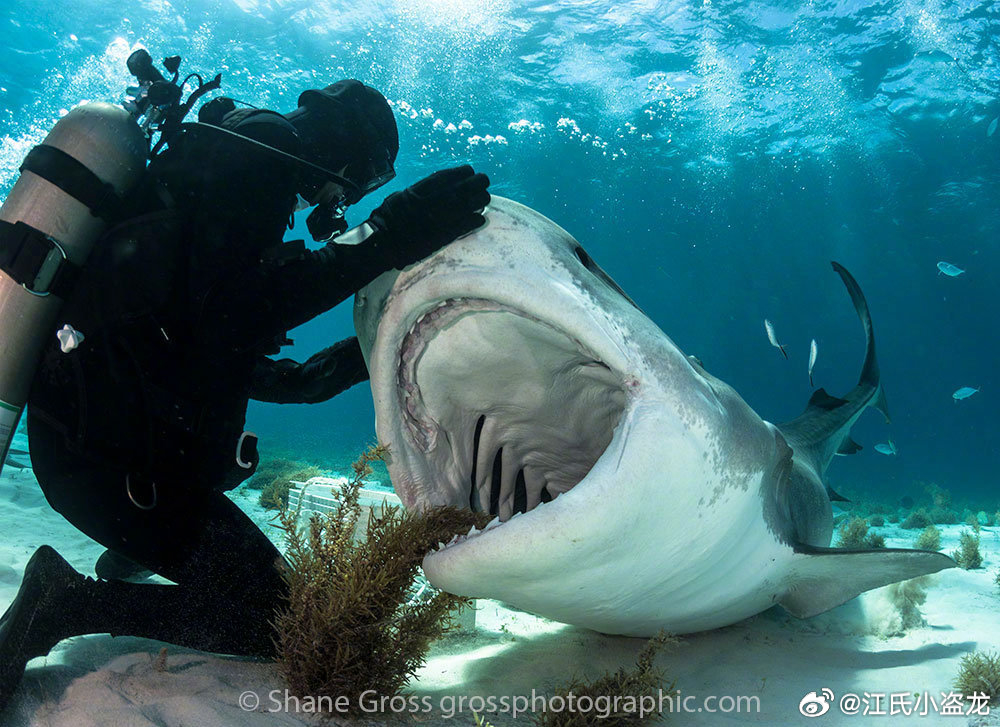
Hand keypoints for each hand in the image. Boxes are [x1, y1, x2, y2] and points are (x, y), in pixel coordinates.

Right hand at [366, 165, 489, 267]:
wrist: (383, 242)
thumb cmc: (387, 219)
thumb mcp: (401, 196)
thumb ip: (420, 190)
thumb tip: (434, 188)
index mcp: (424, 188)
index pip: (452, 174)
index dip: (465, 172)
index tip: (469, 173)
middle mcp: (436, 199)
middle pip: (469, 185)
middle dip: (479, 183)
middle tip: (482, 186)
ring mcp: (444, 216)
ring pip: (475, 202)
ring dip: (481, 200)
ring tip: (481, 202)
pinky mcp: (447, 234)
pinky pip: (471, 223)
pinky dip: (478, 219)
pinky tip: (479, 219)